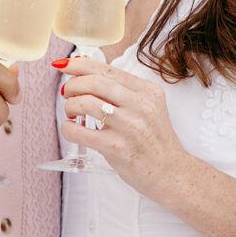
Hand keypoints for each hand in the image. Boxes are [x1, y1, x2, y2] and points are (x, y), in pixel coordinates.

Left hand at [58, 56, 187, 200]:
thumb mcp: (148, 107)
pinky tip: (71, 129)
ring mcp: (129, 126)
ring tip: (72, 113)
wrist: (171, 172)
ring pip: (86, 103)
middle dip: (72, 85)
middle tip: (67, 93)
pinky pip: (81, 132)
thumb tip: (86, 78)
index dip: (80, 64)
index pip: (107, 69)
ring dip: (70, 105)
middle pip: (94, 81)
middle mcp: (140, 104)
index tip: (65, 66)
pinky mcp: (117, 148)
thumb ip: (124, 92)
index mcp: (147, 90)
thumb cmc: (155, 140)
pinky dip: (68, 128)